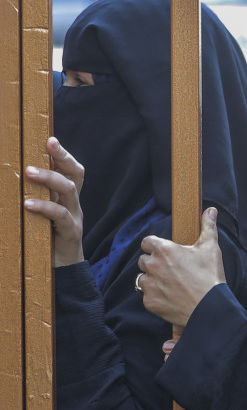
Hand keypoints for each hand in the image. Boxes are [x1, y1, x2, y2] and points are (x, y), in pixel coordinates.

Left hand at [23, 137, 84, 266]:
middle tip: (44, 146)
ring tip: (28, 173)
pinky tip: (28, 205)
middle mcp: (73, 204)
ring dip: (49, 178)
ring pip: (69, 190)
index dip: (63, 154)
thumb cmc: (44, 239)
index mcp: (66, 197)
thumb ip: (31, 197)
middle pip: (74, 175)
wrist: (62, 270)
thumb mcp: (38, 214)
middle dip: (61, 158)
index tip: (50, 139)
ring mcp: (75, 218)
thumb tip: (9, 181)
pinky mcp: (71, 234)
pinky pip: (61, 216)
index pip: (71, 170)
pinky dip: (45, 207)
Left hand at [138, 207, 226, 326]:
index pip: (147, 242)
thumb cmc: (210, 278)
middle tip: (172, 271)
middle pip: (144, 260)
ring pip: (143, 278)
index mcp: (164, 249)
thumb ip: (208, 227)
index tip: (166, 253)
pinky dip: (156, 296)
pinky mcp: (149, 301)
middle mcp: (152, 265)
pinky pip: (146, 296)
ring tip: (171, 285)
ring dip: (153, 280)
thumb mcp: (211, 249)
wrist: (209, 309)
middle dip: (155, 264)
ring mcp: (149, 284)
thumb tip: (210, 211)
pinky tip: (170, 298)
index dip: (156, 246)